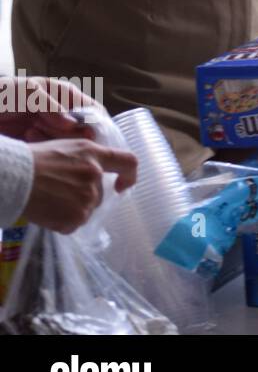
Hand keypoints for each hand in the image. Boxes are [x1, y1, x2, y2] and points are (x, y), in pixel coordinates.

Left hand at [0, 78, 96, 142]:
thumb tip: (73, 124)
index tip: (87, 135)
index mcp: (66, 95)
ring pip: (69, 143)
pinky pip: (52, 151)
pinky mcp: (40, 143)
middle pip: (84, 130)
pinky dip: (43, 146)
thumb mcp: (28, 91)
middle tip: (42, 127)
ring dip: (53, 139)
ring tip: (31, 131)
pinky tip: (27, 137)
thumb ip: (52, 106)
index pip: (94, 110)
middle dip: (68, 133)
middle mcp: (64, 113)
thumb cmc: (4, 95)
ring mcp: (52, 129)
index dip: (95, 122)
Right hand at [21, 138, 137, 233]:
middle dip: (83, 196)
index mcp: (94, 154)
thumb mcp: (66, 148)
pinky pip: (73, 224)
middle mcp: (95, 175)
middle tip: (58, 193)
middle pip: (100, 193)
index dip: (129, 175)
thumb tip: (97, 173)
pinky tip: (47, 211)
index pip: (128, 162)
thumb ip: (87, 159)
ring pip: (86, 210)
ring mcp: (87, 197)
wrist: (13, 177)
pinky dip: (62, 222)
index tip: (121, 186)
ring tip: (49, 200)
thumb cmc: (33, 161)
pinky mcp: (76, 216)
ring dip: (71, 210)